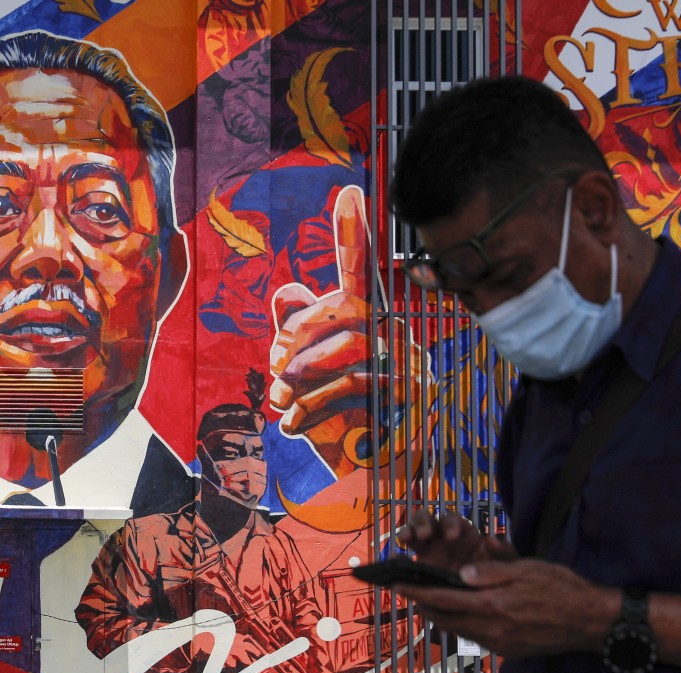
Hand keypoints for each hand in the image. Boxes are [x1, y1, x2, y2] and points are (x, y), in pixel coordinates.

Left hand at [269, 185, 430, 476]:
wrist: (371, 472)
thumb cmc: (337, 411)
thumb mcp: (309, 371)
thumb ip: (297, 331)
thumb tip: (287, 290)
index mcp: (368, 315)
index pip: (358, 268)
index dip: (352, 231)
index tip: (349, 191)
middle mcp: (390, 330)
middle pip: (339, 312)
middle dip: (296, 341)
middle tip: (274, 371)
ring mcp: (403, 360)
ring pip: (343, 352)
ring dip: (299, 381)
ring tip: (279, 402)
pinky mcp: (406, 394)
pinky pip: (351, 388)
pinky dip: (312, 408)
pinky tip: (293, 425)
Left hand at [395, 559, 618, 659]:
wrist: (589, 621)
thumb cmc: (561, 588)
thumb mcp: (526, 569)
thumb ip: (491, 572)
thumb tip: (462, 573)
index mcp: (493, 605)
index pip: (444, 599)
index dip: (417, 593)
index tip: (398, 586)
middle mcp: (492, 629)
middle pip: (445, 620)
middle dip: (423, 606)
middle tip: (408, 593)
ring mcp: (500, 644)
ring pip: (458, 631)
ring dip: (441, 617)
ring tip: (429, 602)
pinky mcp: (509, 651)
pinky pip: (475, 638)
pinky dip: (461, 625)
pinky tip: (461, 614)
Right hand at [397, 510, 514, 570]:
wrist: (485, 605)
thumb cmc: (496, 578)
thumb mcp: (507, 566)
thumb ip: (504, 552)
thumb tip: (491, 539)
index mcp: (461, 533)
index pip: (451, 520)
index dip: (449, 524)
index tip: (452, 536)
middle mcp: (441, 538)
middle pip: (426, 520)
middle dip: (422, 523)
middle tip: (424, 534)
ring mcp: (426, 552)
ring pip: (411, 533)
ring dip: (407, 532)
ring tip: (405, 539)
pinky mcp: (417, 569)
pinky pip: (403, 561)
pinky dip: (395, 558)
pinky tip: (392, 561)